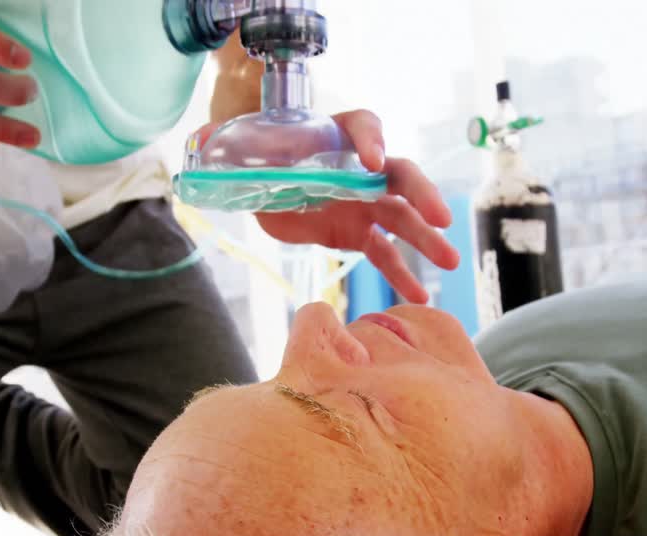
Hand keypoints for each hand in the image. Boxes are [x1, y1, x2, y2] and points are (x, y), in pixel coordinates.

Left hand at [192, 110, 458, 303]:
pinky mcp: (358, 232)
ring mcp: (364, 200)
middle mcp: (361, 165)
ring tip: (450, 261)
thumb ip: (225, 141)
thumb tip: (196, 141)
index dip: (370, 142)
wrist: (261, 178)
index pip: (364, 127)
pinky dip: (402, 275)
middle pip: (400, 175)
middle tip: (440, 218)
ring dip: (426, 240)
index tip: (372, 162)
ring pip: (401, 219)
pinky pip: (385, 255)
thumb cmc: (259, 152)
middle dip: (421, 195)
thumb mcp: (245, 145)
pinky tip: (419, 298)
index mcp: (338, 133)